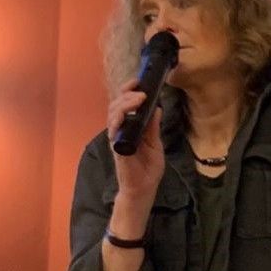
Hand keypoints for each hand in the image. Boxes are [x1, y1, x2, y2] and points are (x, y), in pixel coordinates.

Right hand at [107, 76, 164, 207]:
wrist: (143, 188)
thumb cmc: (148, 167)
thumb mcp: (155, 143)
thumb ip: (153, 127)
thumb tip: (156, 108)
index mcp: (130, 127)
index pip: (125, 104)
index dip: (129, 91)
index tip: (139, 82)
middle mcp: (120, 130)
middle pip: (116, 105)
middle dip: (127, 95)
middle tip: (141, 91)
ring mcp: (116, 137)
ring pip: (113, 114)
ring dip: (124, 104)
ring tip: (138, 99)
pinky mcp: (116, 147)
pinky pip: (113, 130)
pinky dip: (118, 120)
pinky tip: (124, 115)